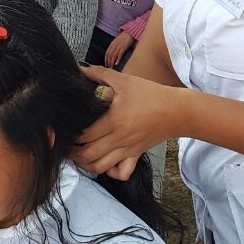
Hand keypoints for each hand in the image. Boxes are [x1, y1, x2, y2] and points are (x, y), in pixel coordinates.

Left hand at [71, 65, 182, 180]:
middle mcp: (119, 139)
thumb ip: (100, 74)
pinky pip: (121, 173)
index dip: (71, 134)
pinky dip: (110, 172)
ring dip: (86, 164)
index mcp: (113, 121)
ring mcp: (127, 150)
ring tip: (80, 155)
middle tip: (68, 145)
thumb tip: (80, 69)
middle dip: (73, 153)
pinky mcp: (136, 155)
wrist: (178, 111)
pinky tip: (105, 162)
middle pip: (87, 155)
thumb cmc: (152, 94)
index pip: (84, 135)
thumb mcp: (125, 80)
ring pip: (100, 167)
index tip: (66, 129)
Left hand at [104, 32, 134, 68]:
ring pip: (113, 56)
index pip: (107, 53)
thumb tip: (113, 53)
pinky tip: (116, 64)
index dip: (106, 59)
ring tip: (111, 67)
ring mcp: (118, 46)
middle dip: (108, 62)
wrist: (130, 32)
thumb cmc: (124, 37)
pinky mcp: (123, 47)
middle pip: (109, 55)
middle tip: (108, 68)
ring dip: (112, 62)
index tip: (106, 64)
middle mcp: (114, 46)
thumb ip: (114, 46)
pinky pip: (119, 54)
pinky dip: (117, 59)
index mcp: (112, 44)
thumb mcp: (117, 41)